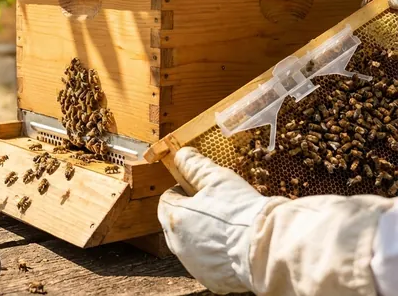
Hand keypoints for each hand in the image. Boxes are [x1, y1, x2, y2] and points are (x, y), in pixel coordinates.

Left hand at [159, 147, 394, 295]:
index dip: (183, 191)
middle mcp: (178, 244)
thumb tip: (181, 154)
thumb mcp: (217, 178)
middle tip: (215, 206)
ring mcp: (192, 264)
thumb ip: (195, 165)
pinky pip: (207, 263)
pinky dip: (216, 254)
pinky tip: (233, 245)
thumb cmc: (240, 211)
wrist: (266, 248)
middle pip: (176, 223)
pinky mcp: (209, 279)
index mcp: (174, 218)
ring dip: (203, 234)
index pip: (167, 199)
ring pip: (191, 244)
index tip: (200, 189)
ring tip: (227, 226)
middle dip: (191, 213)